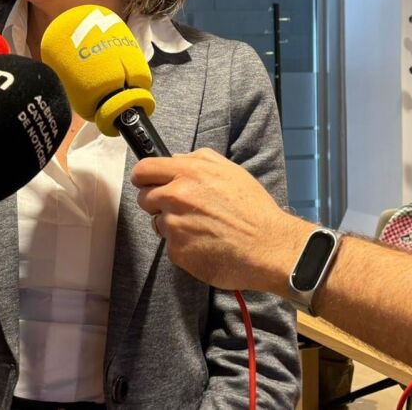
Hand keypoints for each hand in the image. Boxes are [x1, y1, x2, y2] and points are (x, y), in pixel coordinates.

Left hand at [131, 148, 308, 291]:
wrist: (268, 246)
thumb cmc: (252, 209)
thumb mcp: (229, 171)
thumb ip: (197, 160)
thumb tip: (174, 159)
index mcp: (188, 173)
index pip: (143, 170)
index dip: (143, 177)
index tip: (147, 183)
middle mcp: (176, 197)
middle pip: (144, 198)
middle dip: (157, 202)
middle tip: (181, 208)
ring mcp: (174, 226)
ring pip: (157, 222)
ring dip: (172, 225)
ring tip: (201, 227)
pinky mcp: (177, 251)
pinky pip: (170, 245)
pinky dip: (183, 245)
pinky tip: (204, 243)